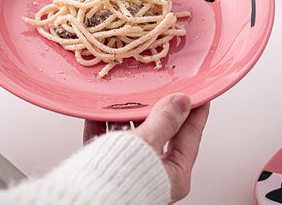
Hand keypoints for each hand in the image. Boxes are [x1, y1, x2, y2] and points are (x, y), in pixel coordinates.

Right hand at [83, 94, 208, 202]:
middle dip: (158, 108)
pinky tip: (99, 108)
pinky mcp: (105, 165)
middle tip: (162, 87)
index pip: (191, 134)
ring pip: (132, 133)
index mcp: (173, 174)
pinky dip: (103, 122)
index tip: (200, 92)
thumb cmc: (120, 178)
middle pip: (160, 131)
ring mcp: (130, 168)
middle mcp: (154, 172)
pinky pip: (106, 138)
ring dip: (127, 113)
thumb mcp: (147, 143)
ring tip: (128, 94)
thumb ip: (165, 120)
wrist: (81, 198)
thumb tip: (182, 101)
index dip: (197, 110)